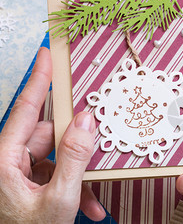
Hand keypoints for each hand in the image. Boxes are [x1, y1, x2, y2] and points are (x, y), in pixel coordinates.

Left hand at [0, 48, 105, 222]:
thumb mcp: (59, 199)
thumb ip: (73, 156)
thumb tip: (84, 120)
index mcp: (3, 161)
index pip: (25, 109)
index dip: (39, 79)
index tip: (47, 55)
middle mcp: (8, 162)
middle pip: (47, 135)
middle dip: (74, 145)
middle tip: (94, 144)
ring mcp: (18, 173)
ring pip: (55, 155)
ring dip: (77, 173)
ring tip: (90, 195)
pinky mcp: (28, 183)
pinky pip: (55, 173)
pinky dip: (73, 185)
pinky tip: (87, 204)